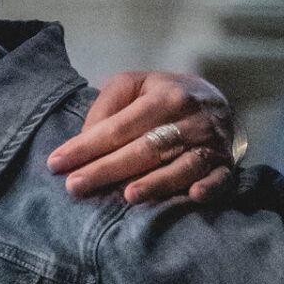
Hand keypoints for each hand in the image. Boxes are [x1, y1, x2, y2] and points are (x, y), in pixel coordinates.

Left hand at [49, 72, 234, 204]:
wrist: (216, 102)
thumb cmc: (162, 96)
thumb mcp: (134, 86)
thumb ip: (107, 106)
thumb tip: (85, 139)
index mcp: (165, 96)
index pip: (119, 126)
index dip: (87, 146)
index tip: (56, 164)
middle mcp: (190, 118)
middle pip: (146, 148)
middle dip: (108, 169)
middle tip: (75, 186)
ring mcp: (211, 143)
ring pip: (182, 165)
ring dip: (157, 182)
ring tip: (128, 196)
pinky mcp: (227, 164)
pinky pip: (221, 178)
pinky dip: (209, 188)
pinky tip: (193, 197)